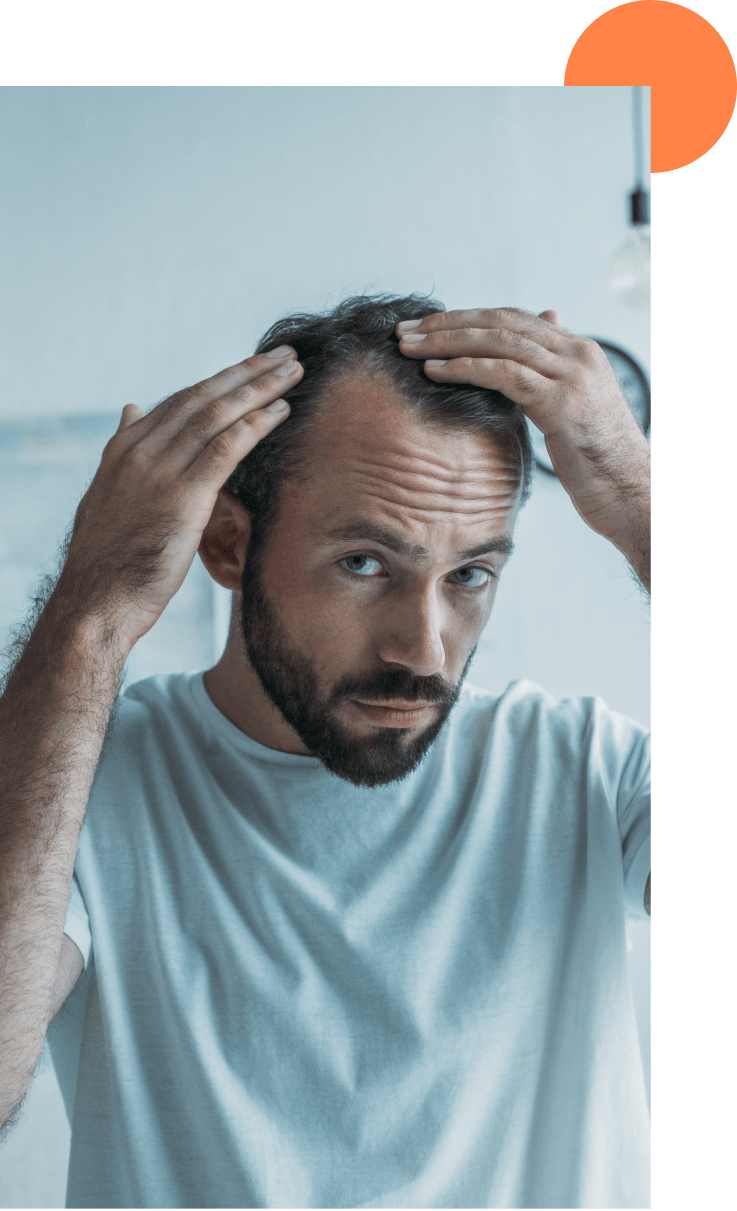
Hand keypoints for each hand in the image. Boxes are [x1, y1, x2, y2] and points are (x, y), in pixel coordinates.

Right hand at [56, 347, 302, 649]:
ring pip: (218, 414)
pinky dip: (256, 424)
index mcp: (124, 449)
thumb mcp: (109, 495)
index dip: (220, 381)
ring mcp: (159, 471)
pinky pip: (227, 447)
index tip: (251, 367)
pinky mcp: (182, 496)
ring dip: (260, 389)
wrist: (96, 601)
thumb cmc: (108, 560)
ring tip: (293, 372)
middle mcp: (140, 451)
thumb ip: (124, 451)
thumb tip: (131, 409)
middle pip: (202, 397)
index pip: (180, 402)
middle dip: (247, 373)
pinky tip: (281, 411)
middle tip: (284, 355)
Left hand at [396, 307, 649, 591]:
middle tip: (404, 329)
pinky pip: (504, 373)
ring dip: (446, 341)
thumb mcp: (572, 413)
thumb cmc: (599, 463)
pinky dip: (464, 368)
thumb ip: (548, 382)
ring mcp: (572, 374)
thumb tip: (524, 365)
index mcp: (578, 351)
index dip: (466, 319)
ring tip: (408, 347)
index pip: (512, 319)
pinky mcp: (563, 401)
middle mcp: (577, 353)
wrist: (633, 494)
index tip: (426, 327)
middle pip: (500, 322)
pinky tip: (433, 372)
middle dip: (447, 324)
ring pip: (498, 341)